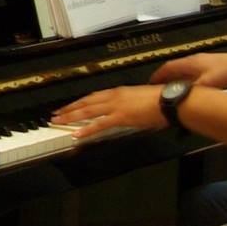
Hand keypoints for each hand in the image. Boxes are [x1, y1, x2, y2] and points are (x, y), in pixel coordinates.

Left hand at [51, 84, 168, 142]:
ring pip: (87, 110)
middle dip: (69, 108)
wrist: (170, 101)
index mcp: (119, 91)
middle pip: (86, 101)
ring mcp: (116, 106)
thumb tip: (126, 111)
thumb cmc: (162, 101)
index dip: (80, 101)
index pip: (94, 96)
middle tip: (55, 113)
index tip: (70, 105)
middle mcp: (114, 96)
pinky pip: (99, 124)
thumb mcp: (141, 99)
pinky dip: (86, 129)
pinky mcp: (121, 117)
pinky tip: (77, 134)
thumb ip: (130, 104)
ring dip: (71, 116)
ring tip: (58, 121)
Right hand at [151, 51, 226, 87]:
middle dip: (165, 78)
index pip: (167, 67)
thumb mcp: (207, 84)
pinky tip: (193, 89)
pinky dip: (188, 80)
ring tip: (174, 89)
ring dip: (177, 79)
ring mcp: (204, 63)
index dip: (157, 76)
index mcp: (191, 62)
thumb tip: (180, 99)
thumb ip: (192, 91)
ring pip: (185, 71)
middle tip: (159, 87)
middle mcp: (195, 60)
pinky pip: (194, 74)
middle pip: (175, 68)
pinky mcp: (213, 67)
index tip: (150, 83)